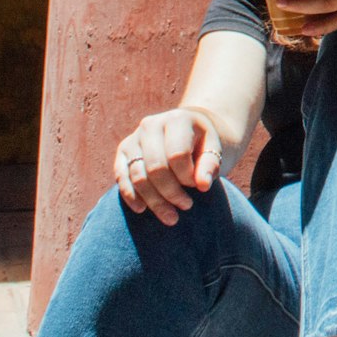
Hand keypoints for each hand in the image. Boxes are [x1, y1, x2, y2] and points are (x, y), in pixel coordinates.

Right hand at [114, 108, 222, 225]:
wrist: (190, 130)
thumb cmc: (204, 142)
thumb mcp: (215, 149)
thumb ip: (210, 165)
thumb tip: (203, 185)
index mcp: (177, 119)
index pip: (177, 155)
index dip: (188, 176)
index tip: (201, 187)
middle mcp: (151, 125)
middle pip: (155, 167)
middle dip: (171, 192)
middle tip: (186, 207)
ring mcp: (134, 137)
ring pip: (138, 175)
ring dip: (153, 200)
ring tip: (171, 217)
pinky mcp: (123, 150)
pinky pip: (121, 176)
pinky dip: (130, 195)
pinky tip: (142, 209)